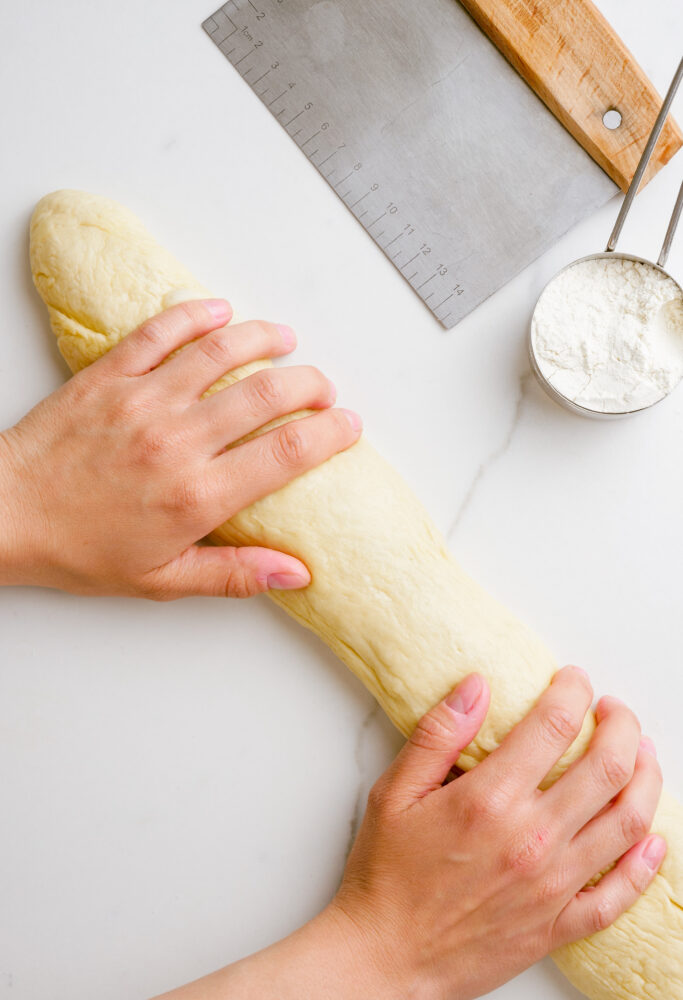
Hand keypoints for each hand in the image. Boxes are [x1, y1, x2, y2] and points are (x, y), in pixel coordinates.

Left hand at [0, 299, 361, 597]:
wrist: (6, 515)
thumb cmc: (79, 550)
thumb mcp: (162, 579)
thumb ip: (234, 574)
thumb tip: (296, 575)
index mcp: (198, 495)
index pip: (288, 453)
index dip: (329, 433)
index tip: (347, 425)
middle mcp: (179, 441)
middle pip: (268, 395)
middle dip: (310, 384)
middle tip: (323, 387)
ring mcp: (145, 400)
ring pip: (222, 352)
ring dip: (264, 339)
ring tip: (284, 339)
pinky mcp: (111, 375)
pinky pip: (161, 331)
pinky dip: (196, 315)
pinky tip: (219, 311)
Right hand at [329, 666, 664, 999]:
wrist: (385, 957)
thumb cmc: (385, 873)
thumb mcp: (394, 791)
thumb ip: (437, 734)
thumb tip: (476, 686)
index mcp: (489, 800)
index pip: (553, 725)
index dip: (573, 691)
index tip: (574, 678)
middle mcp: (532, 839)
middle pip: (607, 767)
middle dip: (622, 726)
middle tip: (614, 711)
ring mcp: (552, 885)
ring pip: (628, 822)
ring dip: (646, 780)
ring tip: (642, 757)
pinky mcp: (559, 925)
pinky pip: (620, 894)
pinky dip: (645, 863)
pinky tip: (651, 838)